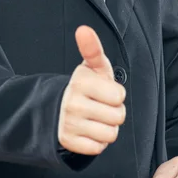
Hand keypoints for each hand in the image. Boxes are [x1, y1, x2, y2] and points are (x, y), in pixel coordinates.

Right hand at [57, 25, 125, 154]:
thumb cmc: (85, 85)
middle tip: (101, 105)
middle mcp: (73, 103)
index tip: (105, 90)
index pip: (119, 96)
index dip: (116, 94)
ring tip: (96, 118)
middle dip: (114, 112)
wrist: (57, 107)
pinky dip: (97, 141)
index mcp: (80, 82)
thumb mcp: (91, 67)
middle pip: (118, 116)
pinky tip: (89, 129)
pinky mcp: (68, 142)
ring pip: (110, 134)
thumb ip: (92, 48)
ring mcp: (69, 123)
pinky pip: (98, 148)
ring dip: (107, 128)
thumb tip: (83, 29)